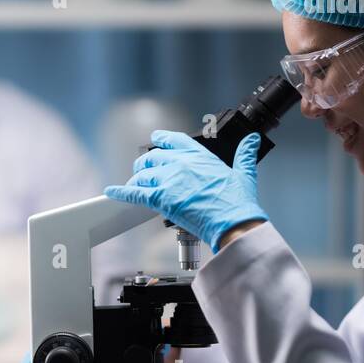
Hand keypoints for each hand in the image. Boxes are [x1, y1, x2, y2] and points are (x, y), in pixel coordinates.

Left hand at [104, 130, 267, 252]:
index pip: (173, 141)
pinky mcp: (161, 198)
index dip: (161, 140)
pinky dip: (120, 192)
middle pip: (152, 158)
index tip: (156, 140)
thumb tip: (251, 141)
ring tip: (136, 185)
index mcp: (199, 156)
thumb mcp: (244, 173)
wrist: (233, 222)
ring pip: (143, 174)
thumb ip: (245, 155)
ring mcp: (170, 180)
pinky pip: (135, 192)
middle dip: (145, 164)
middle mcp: (181, 164)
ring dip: (137, 179)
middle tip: (143, 171)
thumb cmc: (238, 202)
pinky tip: (112, 191)